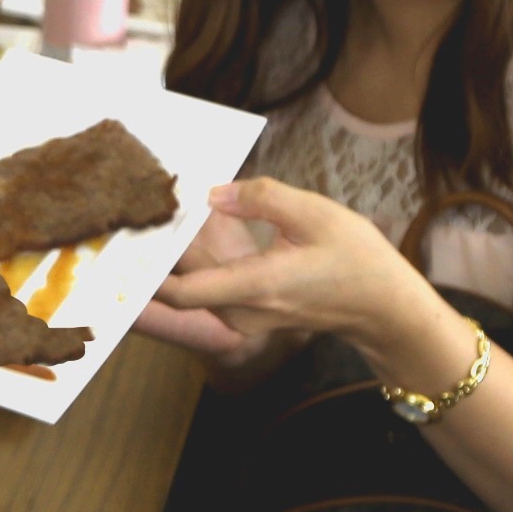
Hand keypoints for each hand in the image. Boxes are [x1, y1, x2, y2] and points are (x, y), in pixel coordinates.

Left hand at [139, 177, 461, 384]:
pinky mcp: (248, 314)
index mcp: (256, 286)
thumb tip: (215, 193)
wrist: (382, 307)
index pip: (181, 291)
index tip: (130, 236)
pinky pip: (211, 288)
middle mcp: (242, 310)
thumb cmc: (357, 261)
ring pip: (194, 286)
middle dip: (157, 252)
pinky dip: (198, 263)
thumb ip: (262, 198)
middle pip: (180, 285)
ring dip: (177, 256)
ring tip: (159, 213)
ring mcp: (244, 318)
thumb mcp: (315, 214)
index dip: (147, 268)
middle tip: (136, 212)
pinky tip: (193, 228)